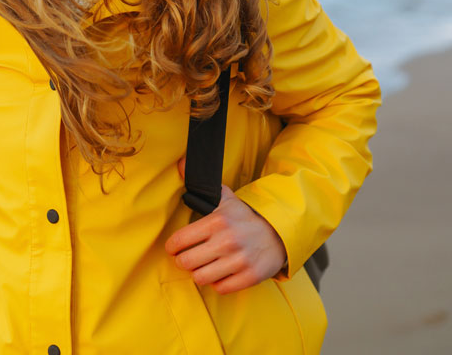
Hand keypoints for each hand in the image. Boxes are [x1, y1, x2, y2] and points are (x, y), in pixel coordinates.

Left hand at [165, 156, 286, 293]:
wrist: (279, 232)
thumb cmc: (245, 217)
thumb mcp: (225, 198)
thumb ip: (202, 185)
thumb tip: (182, 163)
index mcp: (217, 221)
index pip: (179, 241)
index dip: (172, 247)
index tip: (174, 248)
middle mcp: (227, 241)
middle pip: (186, 263)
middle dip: (183, 262)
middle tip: (188, 259)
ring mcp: (239, 260)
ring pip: (201, 278)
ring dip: (199, 274)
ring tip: (203, 266)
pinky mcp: (250, 276)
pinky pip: (221, 288)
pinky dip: (218, 283)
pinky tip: (221, 273)